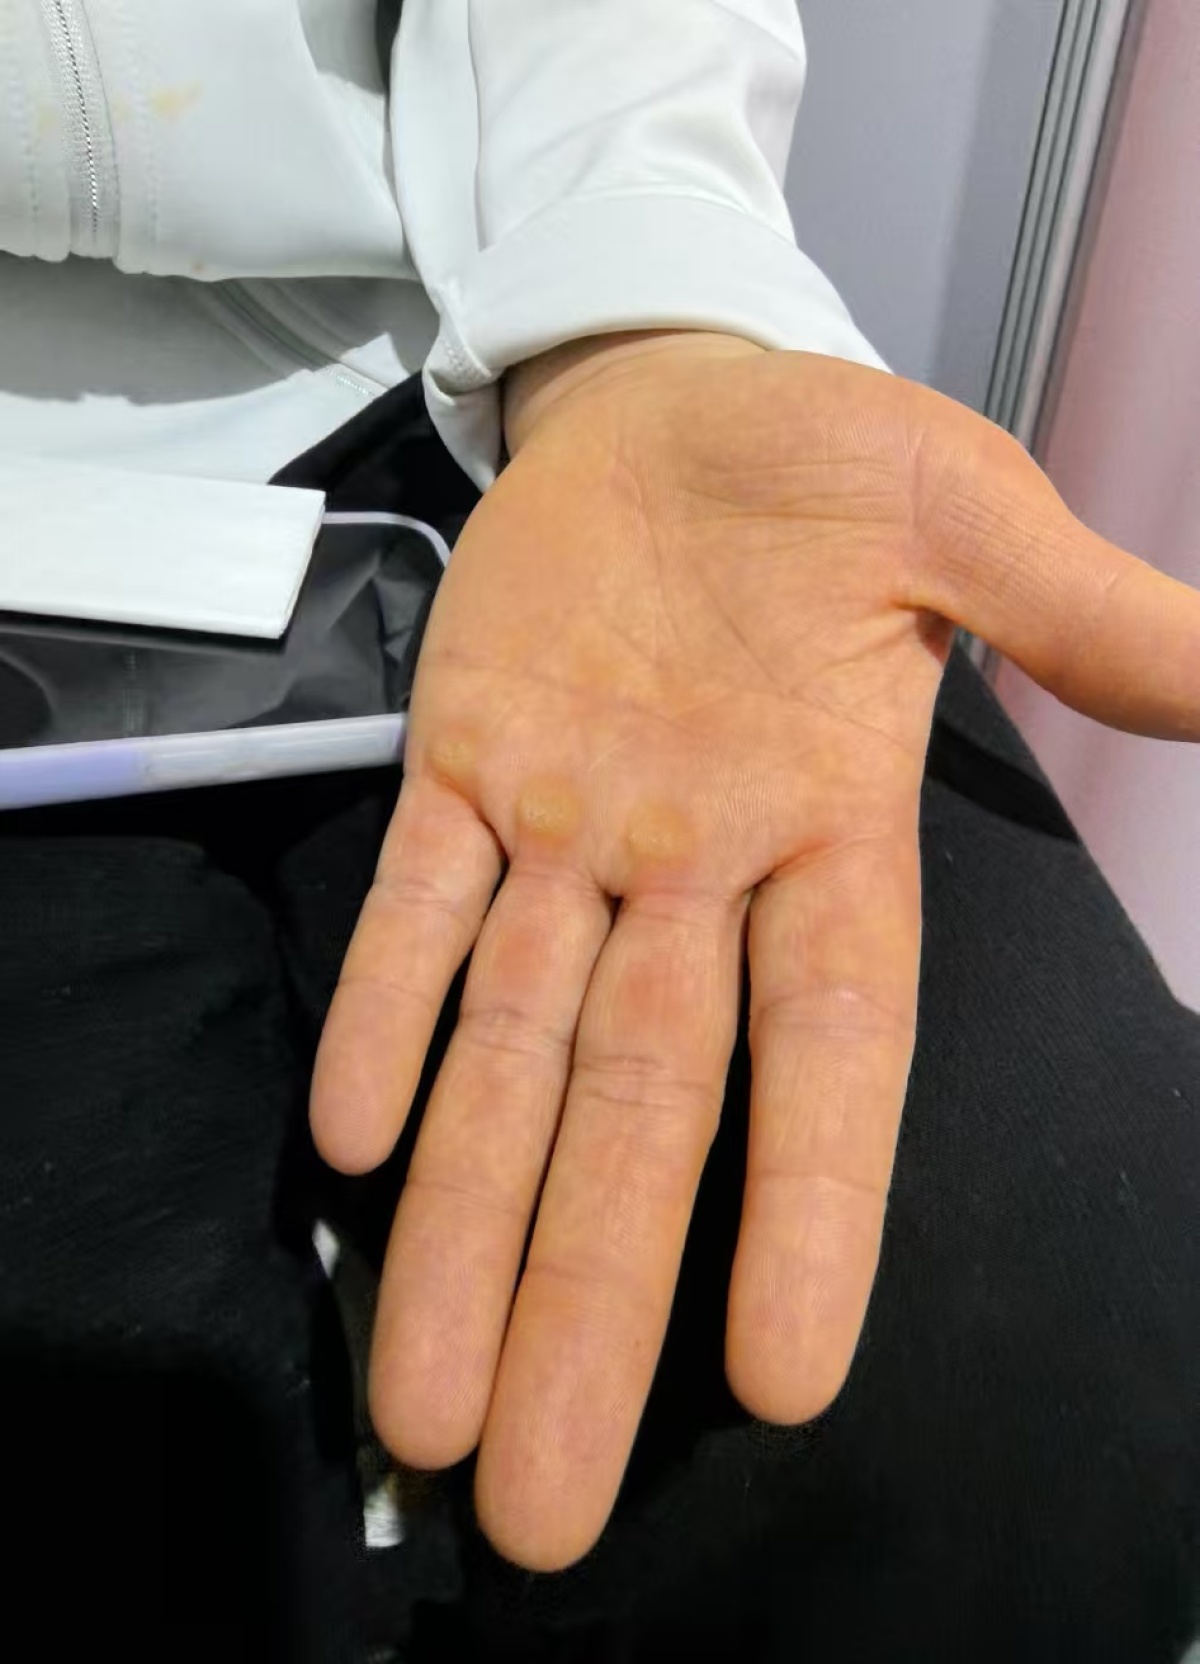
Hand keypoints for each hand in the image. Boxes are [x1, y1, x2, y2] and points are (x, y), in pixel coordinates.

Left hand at [311, 331, 1199, 1570]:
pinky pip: (418, 908)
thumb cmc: (826, 463)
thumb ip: (1082, 619)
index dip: (813, 1208)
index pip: (832, 1054)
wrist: (670, 398)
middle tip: (537, 1499)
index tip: (788, 1380)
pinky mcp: (464, 764)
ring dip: (462, 1211)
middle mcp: (693, 874)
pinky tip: (351, 1135)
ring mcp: (568, 829)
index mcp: (829, 831)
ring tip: (424, 1397)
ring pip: (514, 1049)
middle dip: (593, 1292)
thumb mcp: (965, 520)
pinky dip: (384, 1007)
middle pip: (644, 1112)